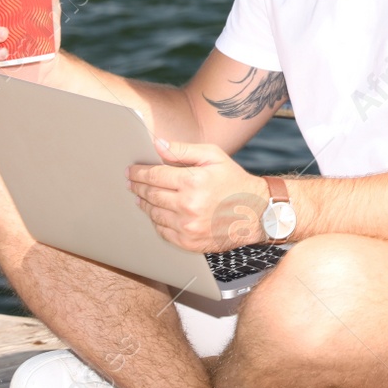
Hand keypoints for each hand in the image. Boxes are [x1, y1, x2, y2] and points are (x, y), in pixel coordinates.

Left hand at [128, 140, 268, 251]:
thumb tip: (157, 144)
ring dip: (144, 204)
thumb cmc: (234, 182)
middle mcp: (188, 205)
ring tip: (141, 197)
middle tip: (131, 183)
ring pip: (154, 214)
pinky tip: (157, 213)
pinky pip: (163, 231)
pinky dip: (156, 221)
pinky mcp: (189, 242)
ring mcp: (188, 227)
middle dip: (138, 187)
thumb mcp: (214, 157)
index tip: (131, 171)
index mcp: (193, 181)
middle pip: (150, 195)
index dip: (139, 172)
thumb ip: (183, 150)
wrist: (257, 213)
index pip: (154, 175)